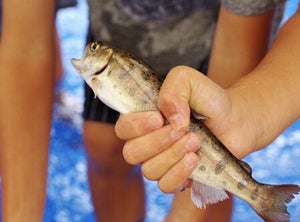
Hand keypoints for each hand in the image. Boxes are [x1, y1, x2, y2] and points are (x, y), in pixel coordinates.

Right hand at [116, 66, 257, 192]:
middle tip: (183, 128)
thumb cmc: (208, 100)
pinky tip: (194, 159)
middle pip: (132, 153)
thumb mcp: (189, 81)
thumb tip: (170, 118)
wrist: (234, 120)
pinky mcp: (178, 177)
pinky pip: (166, 186)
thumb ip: (173, 89)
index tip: (159, 118)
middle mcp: (148, 142)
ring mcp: (161, 162)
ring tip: (195, 140)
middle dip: (158, 141)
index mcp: (144, 119)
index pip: (123, 129)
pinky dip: (179, 173)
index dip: (136, 126)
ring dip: (172, 155)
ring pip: (149, 171)